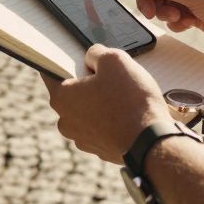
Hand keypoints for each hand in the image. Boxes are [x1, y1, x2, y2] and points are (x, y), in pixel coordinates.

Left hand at [41, 45, 169, 164]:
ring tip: (123, 96)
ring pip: (87, 111)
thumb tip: (92, 57)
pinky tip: (127, 114)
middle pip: (72, 93)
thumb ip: (96, 53)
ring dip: (100, 102)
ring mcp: (82, 139)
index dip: (65, 61)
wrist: (151, 142)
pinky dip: (110, 120)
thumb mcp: (114, 59)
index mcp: (61, 97)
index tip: (79, 57)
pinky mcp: (99, 150)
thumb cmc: (130, 99)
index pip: (52, 72)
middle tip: (110, 76)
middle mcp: (65, 121)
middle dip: (88, 83)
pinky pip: (101, 127)